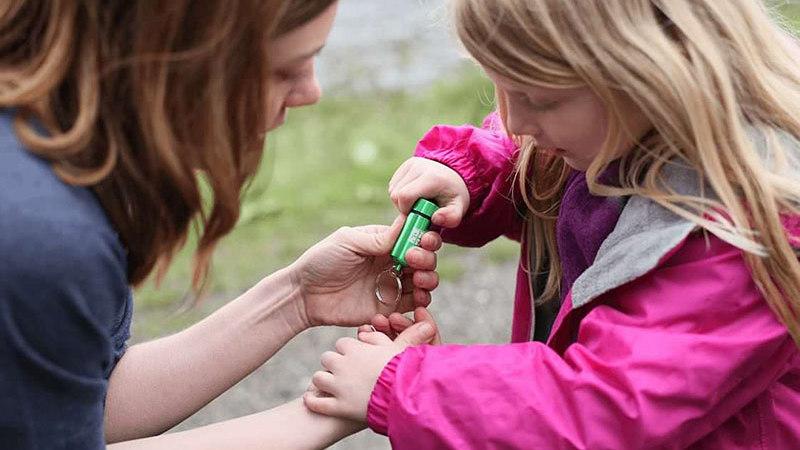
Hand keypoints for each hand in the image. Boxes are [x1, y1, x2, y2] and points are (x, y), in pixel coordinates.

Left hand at [291, 217, 442, 327]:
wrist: (304, 295)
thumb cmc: (321, 261)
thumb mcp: (348, 242)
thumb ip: (377, 238)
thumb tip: (406, 224)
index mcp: (383, 242)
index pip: (412, 236)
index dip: (424, 237)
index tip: (423, 241)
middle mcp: (391, 262)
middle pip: (423, 258)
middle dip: (427, 258)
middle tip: (413, 261)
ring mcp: (390, 285)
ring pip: (423, 281)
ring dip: (428, 279)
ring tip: (418, 281)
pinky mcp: (387, 308)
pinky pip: (412, 305)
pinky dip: (420, 301)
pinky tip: (416, 298)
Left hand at [304, 308, 439, 421]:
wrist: (403, 398)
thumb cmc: (404, 372)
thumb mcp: (397, 350)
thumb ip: (388, 337)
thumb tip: (381, 327)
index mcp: (354, 348)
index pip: (343, 344)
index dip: (349, 350)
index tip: (355, 356)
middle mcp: (341, 364)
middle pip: (327, 358)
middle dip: (334, 364)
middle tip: (343, 372)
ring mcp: (337, 386)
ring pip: (318, 378)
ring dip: (323, 381)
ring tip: (331, 386)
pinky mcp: (335, 407)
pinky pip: (315, 402)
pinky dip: (312, 401)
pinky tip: (313, 400)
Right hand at [389, 157, 469, 227]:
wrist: (455, 177)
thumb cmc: (454, 196)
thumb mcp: (458, 209)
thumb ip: (451, 217)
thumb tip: (436, 218)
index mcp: (431, 178)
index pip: (405, 196)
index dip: (406, 210)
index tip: (417, 215)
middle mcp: (418, 166)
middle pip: (396, 194)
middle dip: (403, 207)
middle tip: (418, 210)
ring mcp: (411, 163)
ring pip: (392, 190)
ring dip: (401, 201)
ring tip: (417, 202)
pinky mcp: (405, 164)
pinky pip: (393, 185)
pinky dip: (400, 194)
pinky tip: (414, 195)